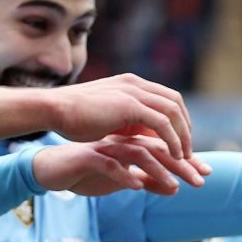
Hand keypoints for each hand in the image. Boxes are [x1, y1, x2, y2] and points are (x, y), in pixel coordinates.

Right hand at [31, 132, 211, 197]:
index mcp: (132, 141)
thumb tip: (175, 188)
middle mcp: (122, 140)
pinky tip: (136, 188)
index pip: (166, 146)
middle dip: (183, 164)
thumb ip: (149, 181)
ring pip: (138, 153)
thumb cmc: (90, 170)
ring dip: (159, 171)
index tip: (208, 173)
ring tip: (175, 187)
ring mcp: (106, 147)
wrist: (52, 167)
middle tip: (201, 181)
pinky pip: (109, 164)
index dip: (187, 159)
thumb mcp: (125, 178)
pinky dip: (124, 175)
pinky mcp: (88, 156)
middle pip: (159, 147)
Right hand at [38, 75, 194, 156]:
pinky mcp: (128, 106)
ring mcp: (132, 93)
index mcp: (131, 84)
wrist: (52, 109)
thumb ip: (130, 119)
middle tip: (188, 149)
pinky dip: (172, 140)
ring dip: (183, 136)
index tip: (182, 139)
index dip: (179, 118)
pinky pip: (161, 124)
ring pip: (172, 113)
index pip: (167, 97)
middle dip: (186, 126)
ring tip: (185, 157)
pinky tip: (174, 156)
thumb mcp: (110, 116)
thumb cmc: (75, 117)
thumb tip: (146, 130)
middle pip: (175, 102)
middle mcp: (135, 84)